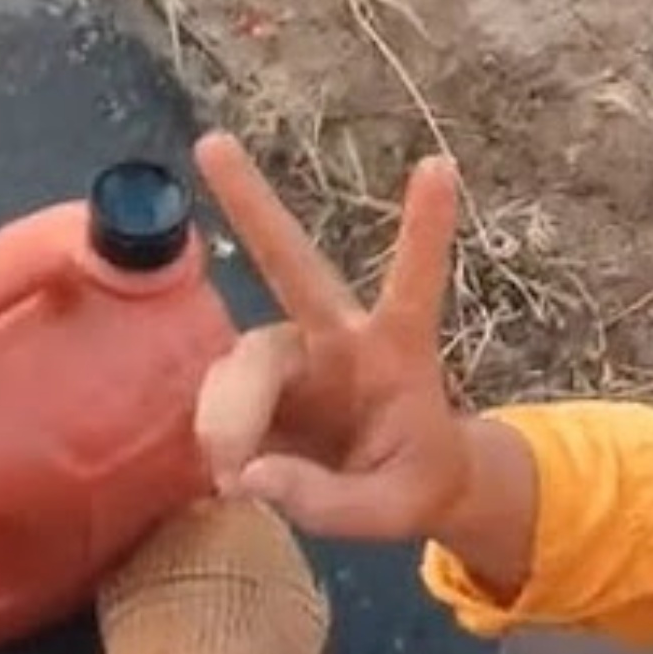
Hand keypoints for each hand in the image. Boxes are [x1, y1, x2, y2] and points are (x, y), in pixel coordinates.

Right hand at [193, 132, 472, 541]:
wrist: (403, 487)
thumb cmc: (414, 482)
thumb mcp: (397, 510)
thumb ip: (328, 501)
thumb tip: (251, 475)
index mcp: (397, 352)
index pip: (413, 283)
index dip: (424, 229)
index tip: (440, 164)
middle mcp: (338, 336)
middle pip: (291, 263)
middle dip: (251, 203)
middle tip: (212, 142)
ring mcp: (291, 356)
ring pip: (240, 361)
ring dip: (228, 416)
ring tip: (234, 477)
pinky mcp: (256, 384)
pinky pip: (216, 401)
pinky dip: (216, 440)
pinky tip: (228, 477)